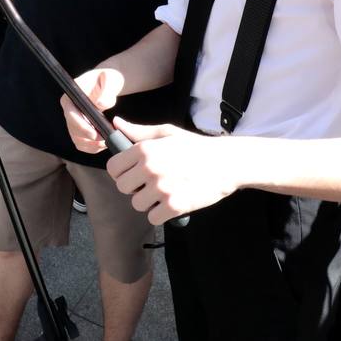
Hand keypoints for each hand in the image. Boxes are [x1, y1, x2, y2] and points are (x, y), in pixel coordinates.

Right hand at [61, 68, 124, 153]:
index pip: (70, 113)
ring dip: (90, 145)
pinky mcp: (80, 128)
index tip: (94, 134)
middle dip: (88, 138)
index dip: (80, 126)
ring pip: (76, 139)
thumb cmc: (109, 79)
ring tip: (106, 142)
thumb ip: (107, 90)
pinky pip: (82, 144)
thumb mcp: (111, 79)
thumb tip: (100, 104)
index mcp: (72, 95)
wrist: (109, 84)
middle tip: (105, 140)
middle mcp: (69, 108)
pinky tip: (104, 144)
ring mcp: (74, 120)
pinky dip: (92, 148)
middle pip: (72, 129)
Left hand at [106, 118, 238, 224]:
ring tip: (164, 193)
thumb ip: (139, 131)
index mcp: (145, 149)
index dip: (121, 172)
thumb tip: (116, 124)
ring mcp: (162, 188)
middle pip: (122, 188)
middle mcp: (150, 167)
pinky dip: (161, 214)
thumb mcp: (168, 133)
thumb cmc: (196, 147)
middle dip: (135, 188)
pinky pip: (153, 217)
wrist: (227, 163)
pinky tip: (172, 203)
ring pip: (137, 204)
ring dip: (149, 202)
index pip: (114, 168)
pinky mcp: (175, 206)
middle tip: (151, 184)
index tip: (133, 174)